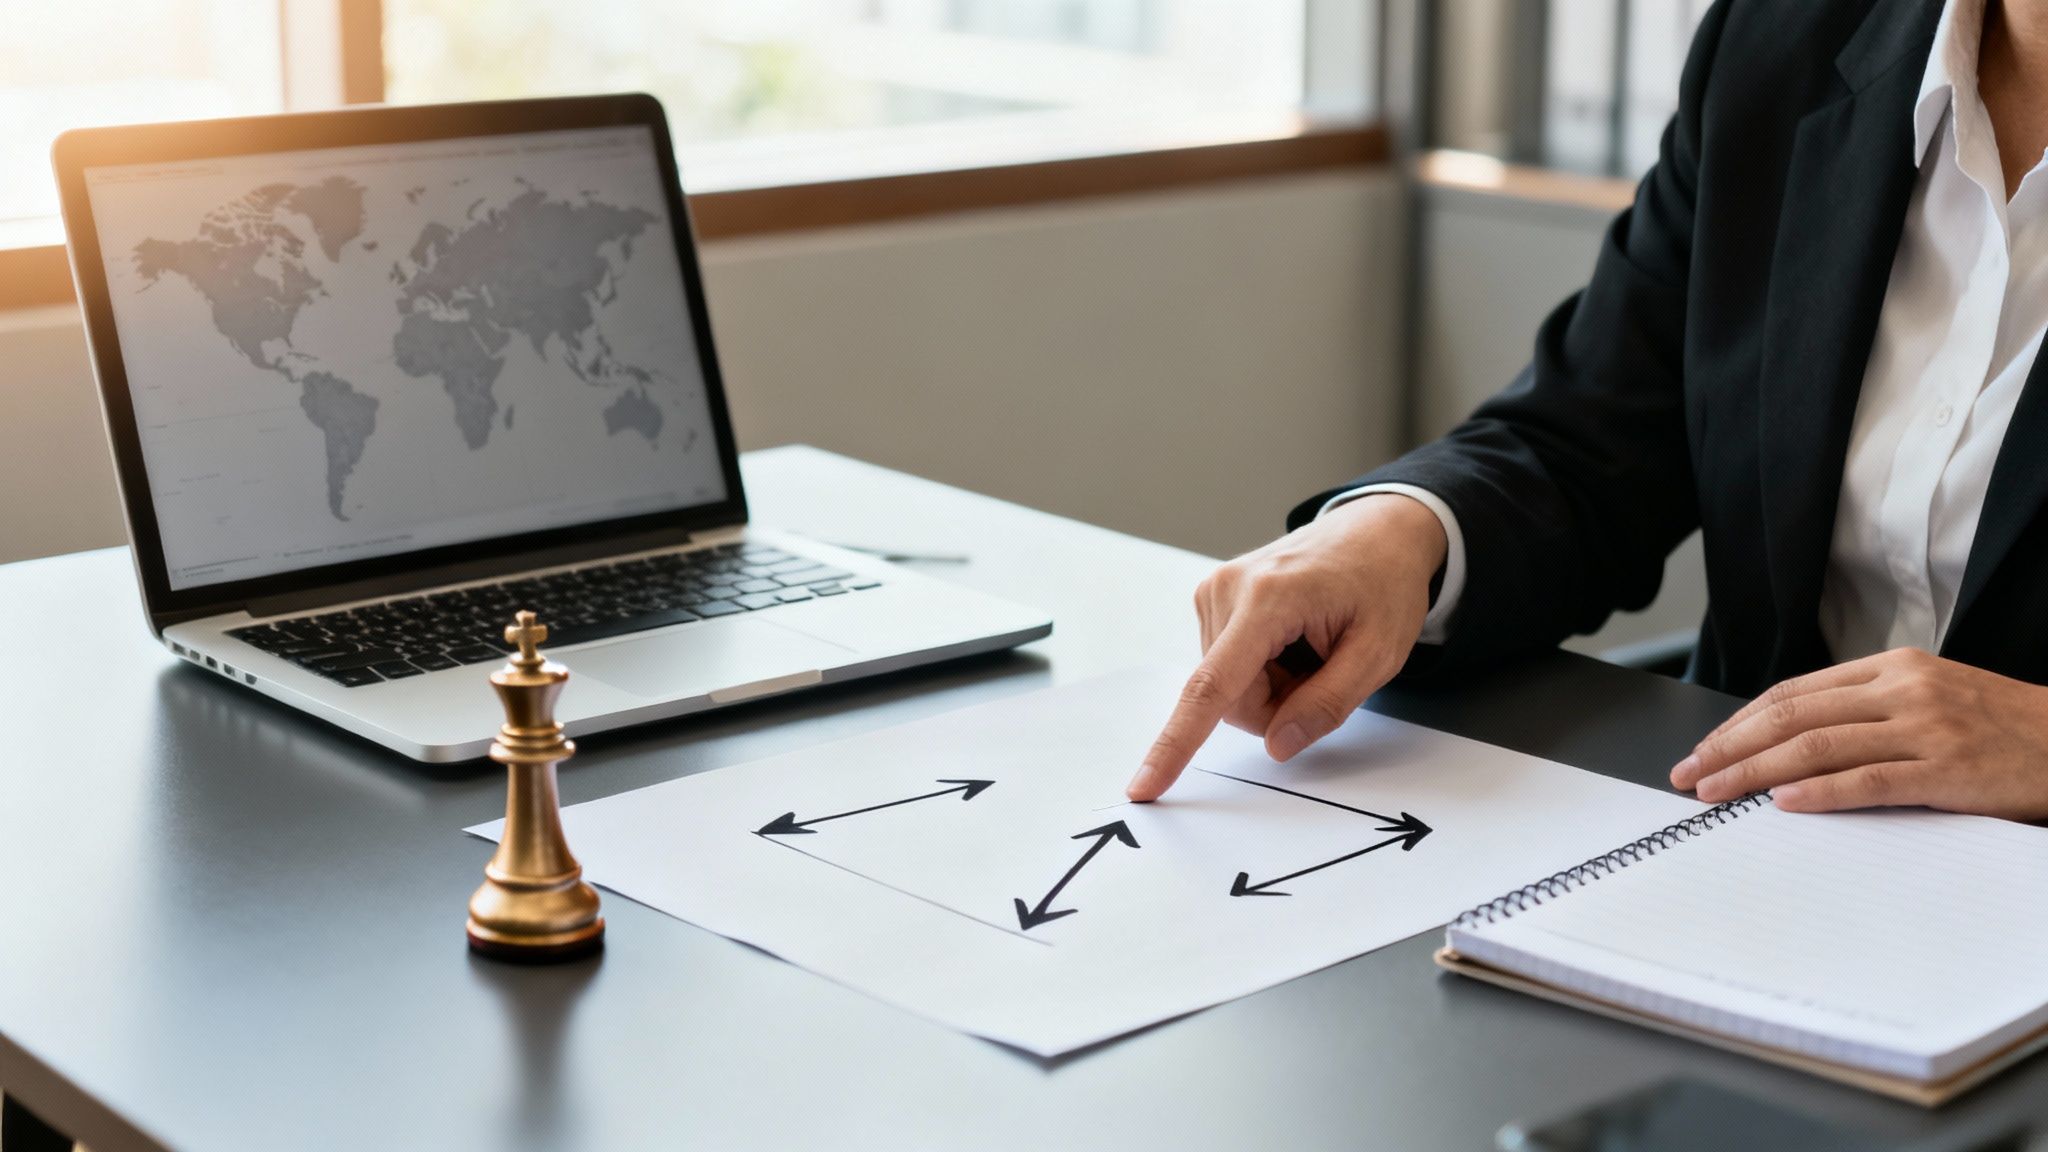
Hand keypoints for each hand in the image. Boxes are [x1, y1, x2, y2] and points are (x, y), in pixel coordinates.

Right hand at [1126, 494, 1447, 801]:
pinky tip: (1291, 639)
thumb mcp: (1380, 653)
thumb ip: (1328, 704)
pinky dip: (1262, 669)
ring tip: (1311, 646)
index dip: (1176, 744)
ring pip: (1226, 688)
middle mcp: (1228, 589)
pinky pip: (1226, 666)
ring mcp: (1214, 591)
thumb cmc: (1383, 583)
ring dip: (1272, 687)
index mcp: (1270, 598)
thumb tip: (1278, 745)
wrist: (1377, 530)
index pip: (1213, 686)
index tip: (1143, 786)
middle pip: (1229, 699)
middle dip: (1276, 707)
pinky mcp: (1212, 598)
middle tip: (1323, 672)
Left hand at [1670, 647, 2047, 820]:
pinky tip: (1781, 803)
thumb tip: (1790, 741)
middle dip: (1730, 747)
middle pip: (1793, 717)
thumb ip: (1867, 710)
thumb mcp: (1930, 698)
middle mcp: (1902, 690)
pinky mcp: (1949, 769)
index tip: (1702, 750)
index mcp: (1892, 668)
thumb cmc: (1999, 728)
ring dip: (1755, 772)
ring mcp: (1926, 728)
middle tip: (1689, 775)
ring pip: (1819, 746)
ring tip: (1716, 792)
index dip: (1739, 723)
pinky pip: (1869, 780)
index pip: (1793, 694)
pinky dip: (1819, 792)